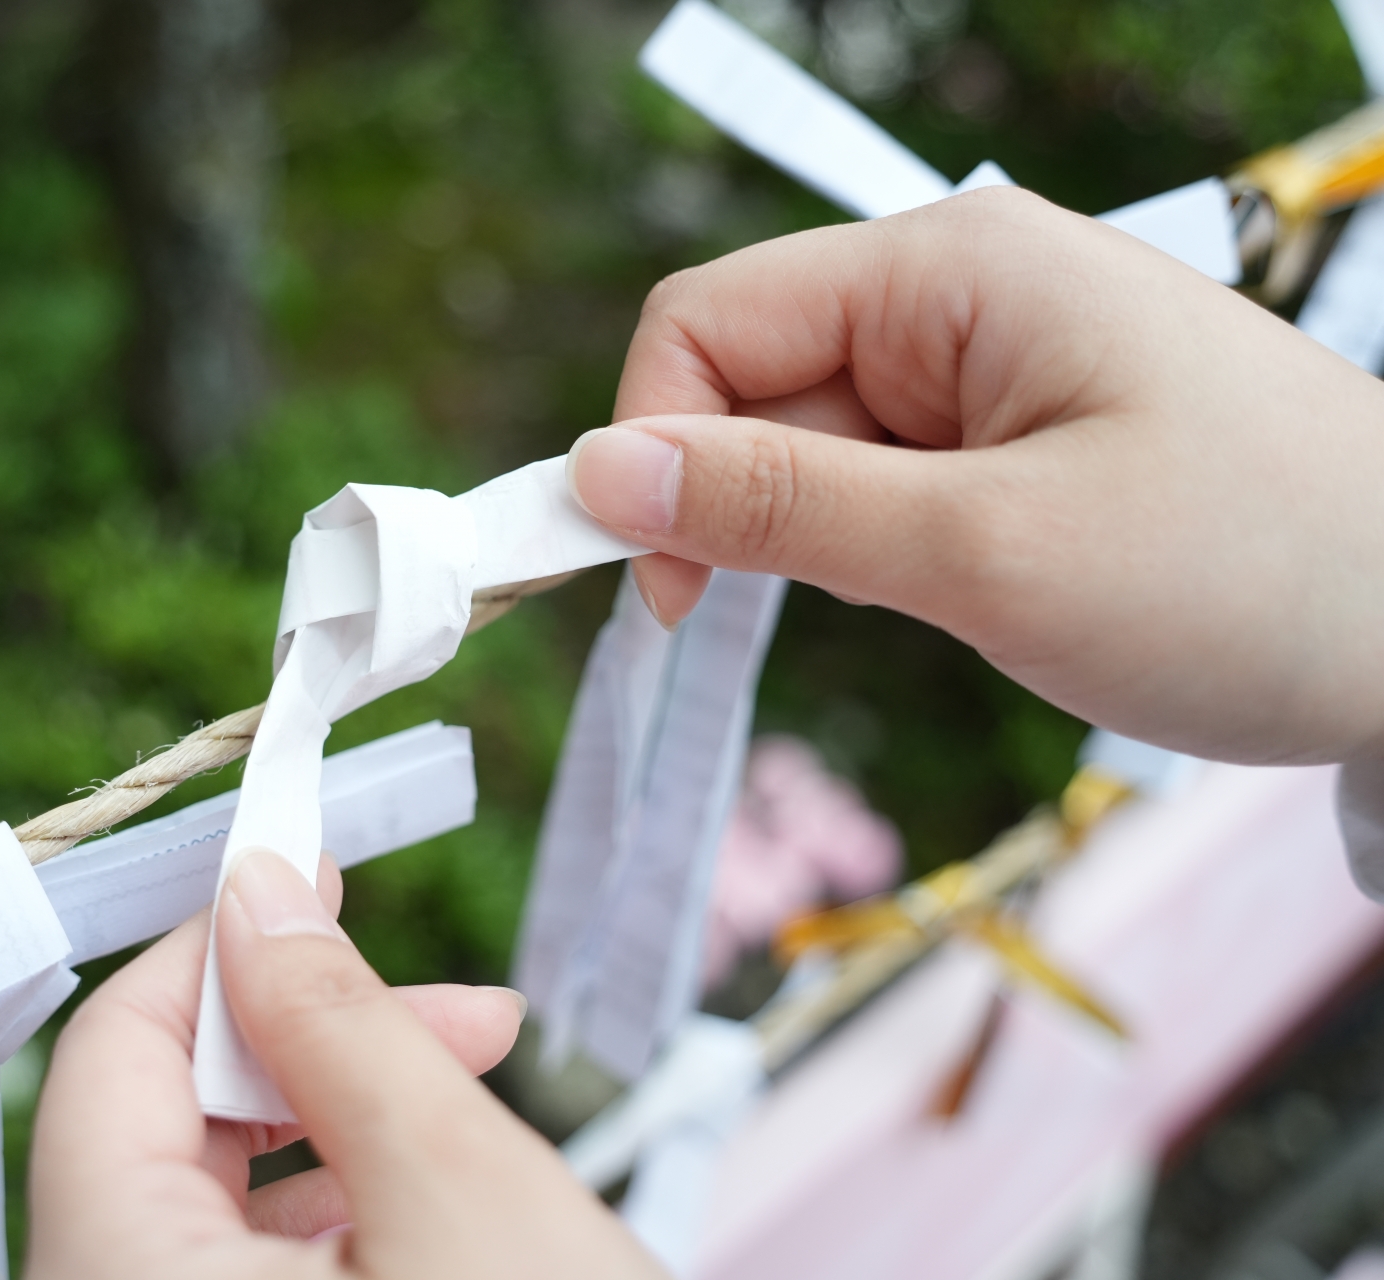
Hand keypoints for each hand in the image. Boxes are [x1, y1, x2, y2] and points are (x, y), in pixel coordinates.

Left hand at [26, 848, 663, 1278]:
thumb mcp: (458, 1190)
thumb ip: (339, 1024)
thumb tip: (258, 886)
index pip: (110, 1064)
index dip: (214, 949)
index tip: (314, 865)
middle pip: (161, 1130)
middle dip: (310, 1039)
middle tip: (458, 1008)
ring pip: (216, 1199)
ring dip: (345, 1116)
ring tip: (483, 1086)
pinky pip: (253, 1272)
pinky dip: (348, 1208)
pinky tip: (452, 1185)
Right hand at [569, 187, 1383, 764]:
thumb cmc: (1244, 575)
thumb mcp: (984, 551)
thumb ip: (780, 506)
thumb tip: (596, 468)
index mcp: (949, 271)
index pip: (710, 321)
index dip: (649, 441)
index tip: (653, 582)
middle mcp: (961, 297)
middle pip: (754, 380)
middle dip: (729, 500)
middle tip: (746, 623)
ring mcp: (994, 368)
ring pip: (815, 443)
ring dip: (812, 534)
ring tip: (926, 602)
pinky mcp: (1019, 439)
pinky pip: (885, 480)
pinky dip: (872, 547)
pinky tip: (944, 594)